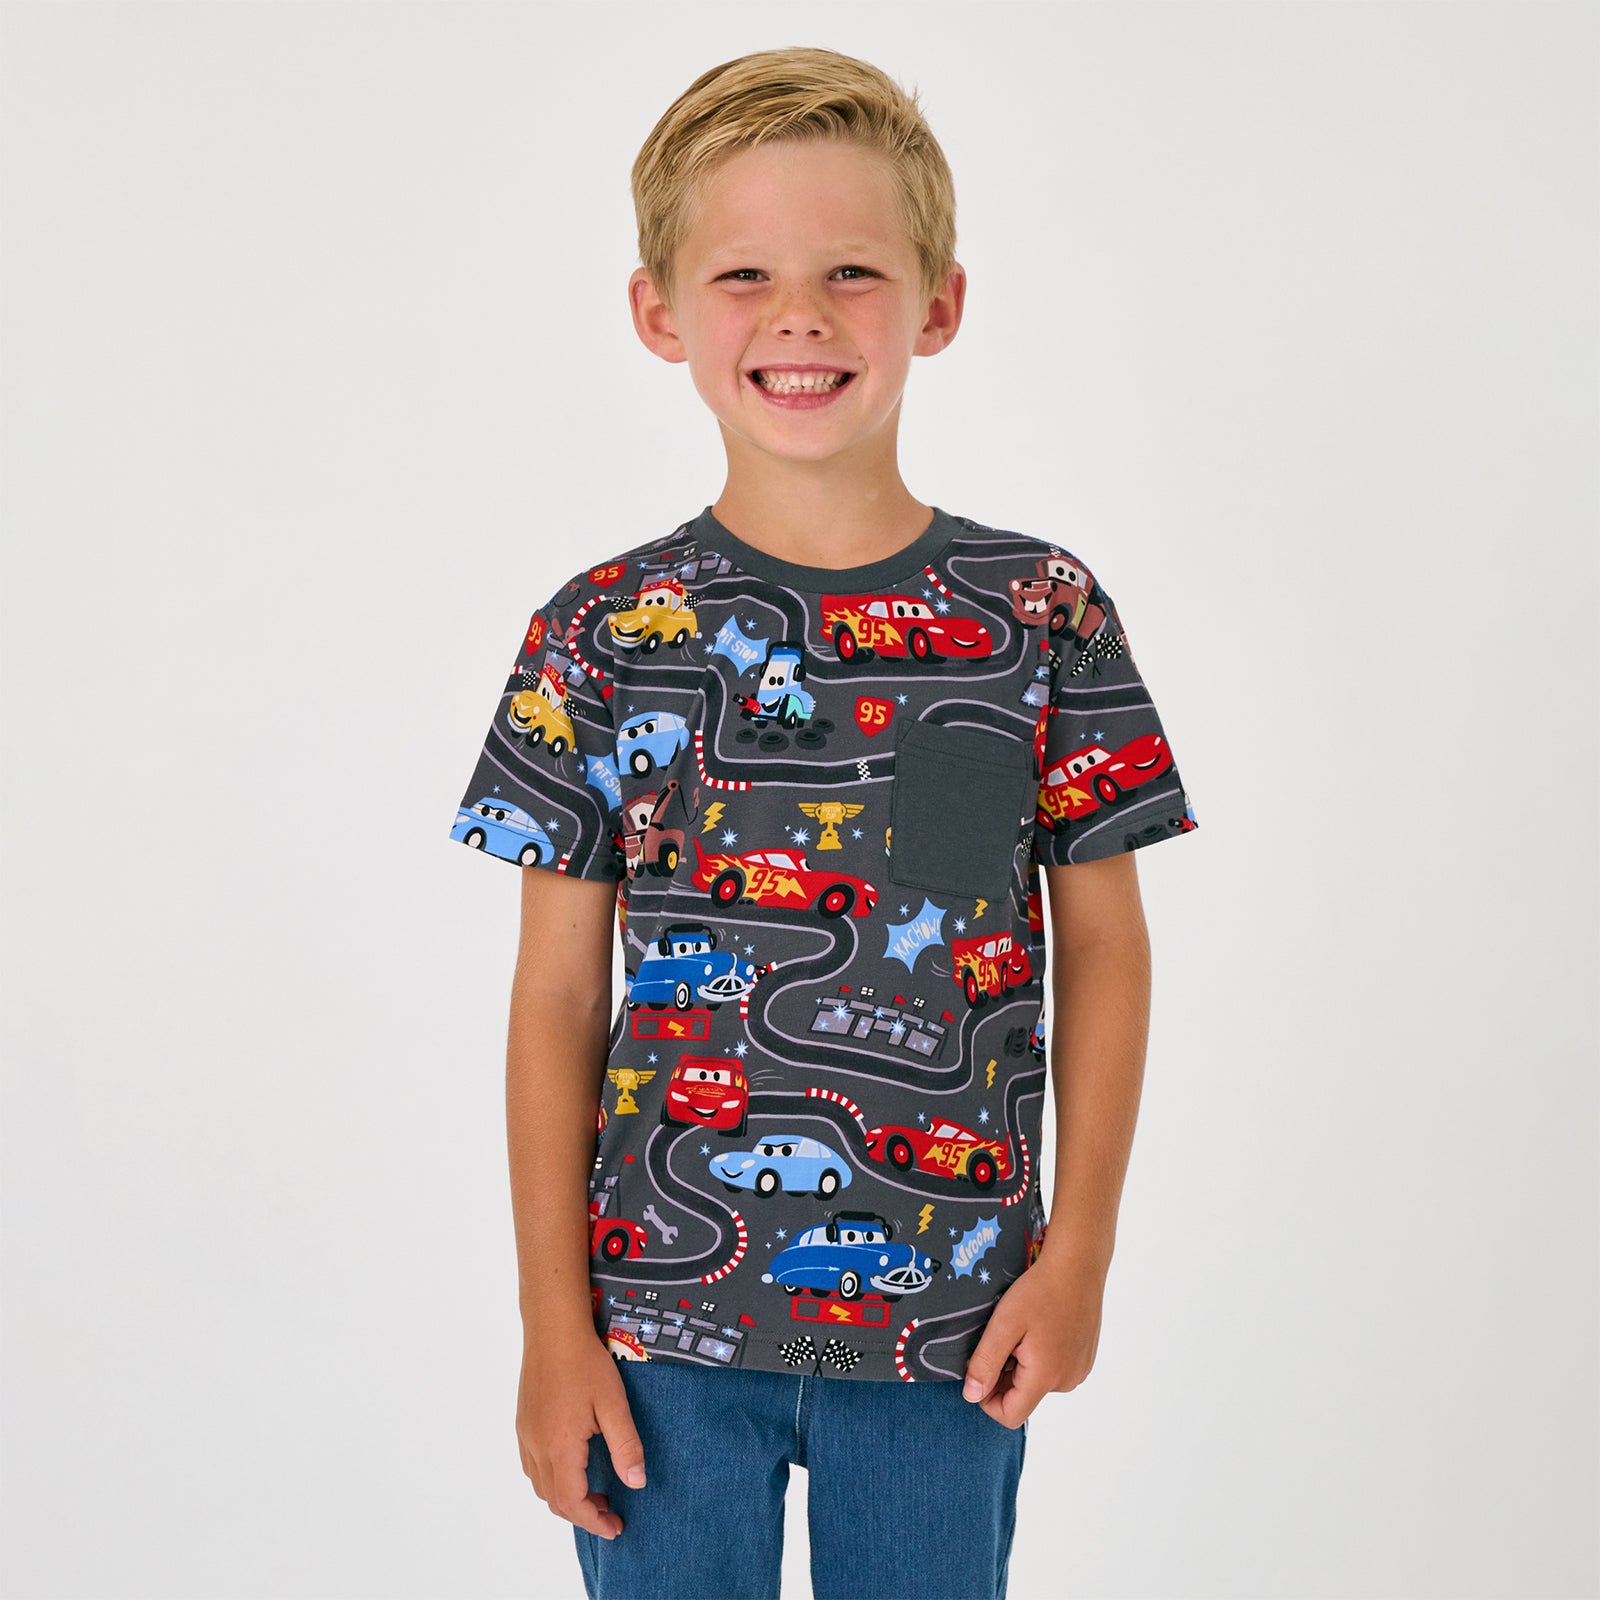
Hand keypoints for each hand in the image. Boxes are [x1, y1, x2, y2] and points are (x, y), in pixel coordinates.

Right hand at [516, 1328, 646, 1539]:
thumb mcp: (613, 1404)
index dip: (594, 1521)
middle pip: (553, 1499)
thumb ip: (625, 1445)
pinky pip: (532, 1466)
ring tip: (594, 1492)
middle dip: (582, 1513)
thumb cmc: (585, 1362)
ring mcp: (526, 1435)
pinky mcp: (523, 1423)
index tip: (616, 1527)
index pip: (572, 1502)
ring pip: (540, 1485)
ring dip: (565, 1498)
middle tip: (610, 1511)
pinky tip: (571, 1466)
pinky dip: (552, 1479)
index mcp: (559, 1446)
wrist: (553, 1330)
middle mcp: (537, 1446)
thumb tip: (636, 1482)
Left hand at [960, 1249, 1105, 1428]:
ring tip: (1023, 1328)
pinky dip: (1039, 1355)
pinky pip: (1054, 1369)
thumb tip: (971, 1396)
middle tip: (1003, 1336)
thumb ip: (986, 1363)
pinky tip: (1040, 1326)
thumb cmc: (1040, 1290)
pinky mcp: (1084, 1358)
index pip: (1010, 1415)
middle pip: (1023, 1397)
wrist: (1078, 1264)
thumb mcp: (1004, 1323)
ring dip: (1022, 1364)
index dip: (987, 1399)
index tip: (981, 1367)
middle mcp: (1067, 1381)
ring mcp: (1079, 1370)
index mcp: (1045, 1376)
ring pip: (1037, 1382)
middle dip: (1004, 1374)